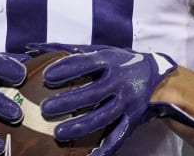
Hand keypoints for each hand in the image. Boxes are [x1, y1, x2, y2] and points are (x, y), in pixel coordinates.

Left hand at [28, 43, 193, 155]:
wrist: (160, 80)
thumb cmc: (122, 63)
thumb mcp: (101, 51)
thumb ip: (68, 51)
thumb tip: (33, 47)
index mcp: (109, 61)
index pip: (85, 63)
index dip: (66, 69)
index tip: (47, 76)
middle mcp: (119, 82)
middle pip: (92, 93)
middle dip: (68, 102)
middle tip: (46, 109)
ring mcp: (126, 103)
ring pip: (102, 117)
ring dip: (80, 126)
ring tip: (58, 134)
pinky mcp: (131, 121)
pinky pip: (117, 137)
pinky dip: (104, 149)